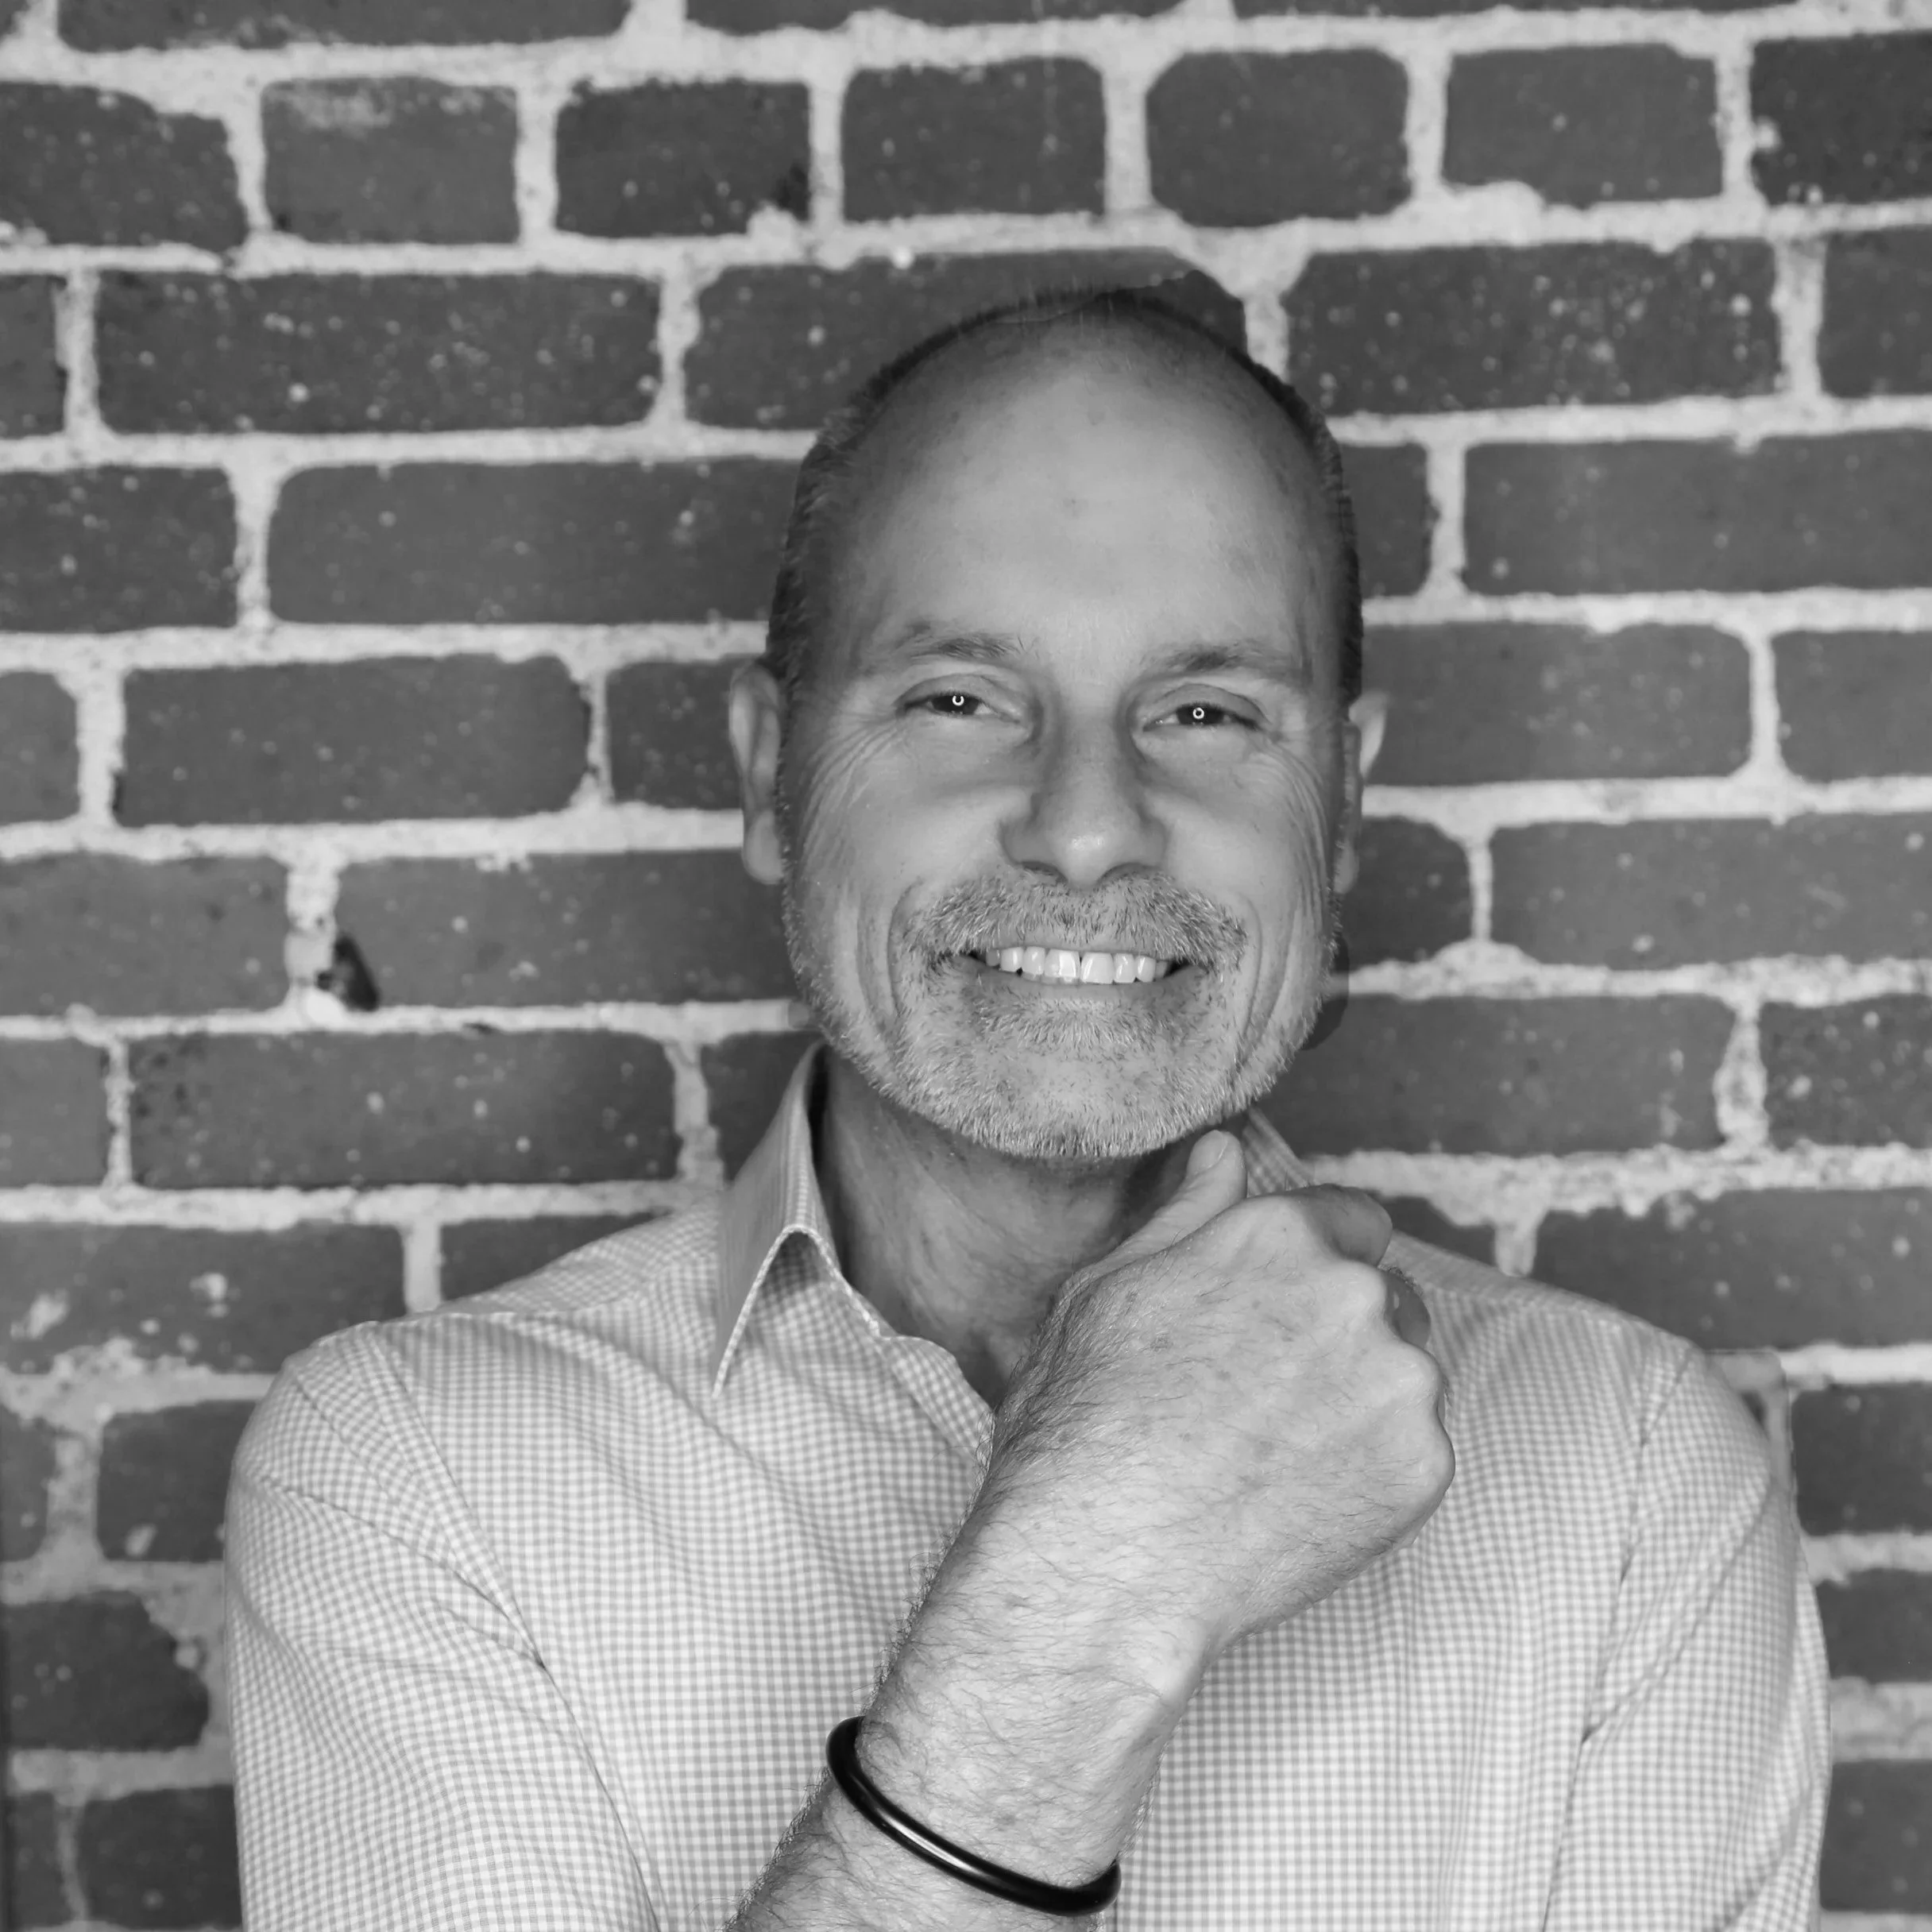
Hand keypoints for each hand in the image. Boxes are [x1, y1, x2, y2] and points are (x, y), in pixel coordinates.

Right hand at [982, 1130, 1453, 1696]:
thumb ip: (1188, 1211)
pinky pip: (1412, 1451)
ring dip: (1361, 1398)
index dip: (1316, 1261)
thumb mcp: (1111, 1287)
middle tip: (1265, 1395)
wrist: (1111, 1558)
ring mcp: (1398, 1382)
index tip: (1281, 1310)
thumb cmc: (1087, 1419)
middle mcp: (1354, 1293)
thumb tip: (1224, 1150)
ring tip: (1275, 1450)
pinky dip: (1371, 1470)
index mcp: (1281, 1236)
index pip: (1352, 1218)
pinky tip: (1297, 1495)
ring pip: (1404, 1374)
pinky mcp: (1422, 1467)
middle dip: (1340, 1331)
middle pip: (1383, 1296)